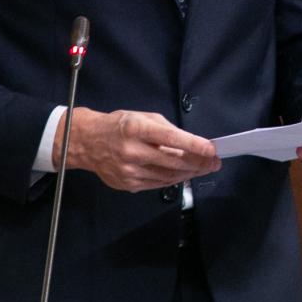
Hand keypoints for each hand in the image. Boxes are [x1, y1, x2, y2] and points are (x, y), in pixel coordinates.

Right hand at [58, 106, 219, 191]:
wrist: (87, 142)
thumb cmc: (119, 126)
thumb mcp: (143, 117)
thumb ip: (167, 130)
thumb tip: (192, 143)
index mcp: (136, 128)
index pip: (170, 138)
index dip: (193, 145)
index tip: (211, 149)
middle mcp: (132, 151)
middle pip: (172, 161)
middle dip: (198, 163)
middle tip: (214, 162)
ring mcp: (129, 171)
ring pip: (168, 176)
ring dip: (189, 173)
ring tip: (203, 168)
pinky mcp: (128, 184)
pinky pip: (158, 184)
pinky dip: (174, 179)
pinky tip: (184, 173)